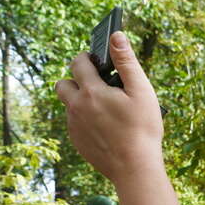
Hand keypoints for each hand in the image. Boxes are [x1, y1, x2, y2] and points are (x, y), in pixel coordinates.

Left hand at [54, 32, 163, 182]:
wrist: (134, 168)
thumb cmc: (142, 129)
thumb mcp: (141, 91)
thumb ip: (127, 61)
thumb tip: (116, 35)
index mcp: (91, 91)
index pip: (78, 63)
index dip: (87, 58)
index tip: (97, 61)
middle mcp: (76, 107)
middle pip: (62, 84)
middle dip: (75, 79)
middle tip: (98, 85)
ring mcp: (75, 127)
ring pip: (70, 106)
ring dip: (82, 102)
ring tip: (106, 109)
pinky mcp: (77, 143)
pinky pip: (75, 125)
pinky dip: (86, 121)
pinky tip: (107, 128)